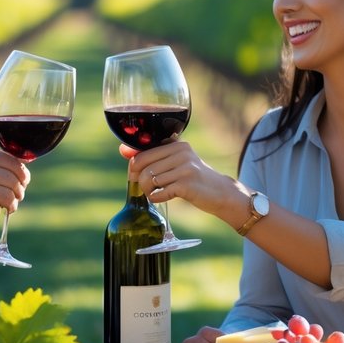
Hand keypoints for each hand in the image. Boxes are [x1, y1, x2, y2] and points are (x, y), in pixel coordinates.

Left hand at [123, 141, 239, 217]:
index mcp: (177, 144)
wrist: (221, 193)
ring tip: (154, 193)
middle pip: (143, 167)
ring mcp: (185, 168)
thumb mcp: (177, 161)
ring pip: (150, 180)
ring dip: (147, 191)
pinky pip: (160, 193)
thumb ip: (154, 155)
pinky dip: (156, 198)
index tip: (134, 175)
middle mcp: (181, 153)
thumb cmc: (194, 177)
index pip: (142, 153)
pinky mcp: (187, 185)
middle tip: (144, 188)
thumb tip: (122, 150)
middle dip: (138, 180)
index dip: (133, 167)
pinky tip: (162, 198)